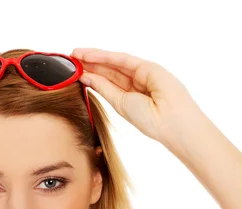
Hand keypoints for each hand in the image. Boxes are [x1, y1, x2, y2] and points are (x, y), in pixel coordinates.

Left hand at [71, 48, 210, 147]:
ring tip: (75, 54)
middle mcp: (136, 83)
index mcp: (130, 96)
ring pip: (113, 63)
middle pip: (108, 71)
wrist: (171, 122)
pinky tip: (89, 55)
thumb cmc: (150, 121)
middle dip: (89, 65)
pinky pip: (122, 59)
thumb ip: (104, 89)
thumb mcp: (120, 104)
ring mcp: (142, 73)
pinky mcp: (147, 66)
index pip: (106, 83)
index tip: (73, 73)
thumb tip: (86, 78)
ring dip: (94, 57)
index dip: (90, 76)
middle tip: (70, 60)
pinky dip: (105, 56)